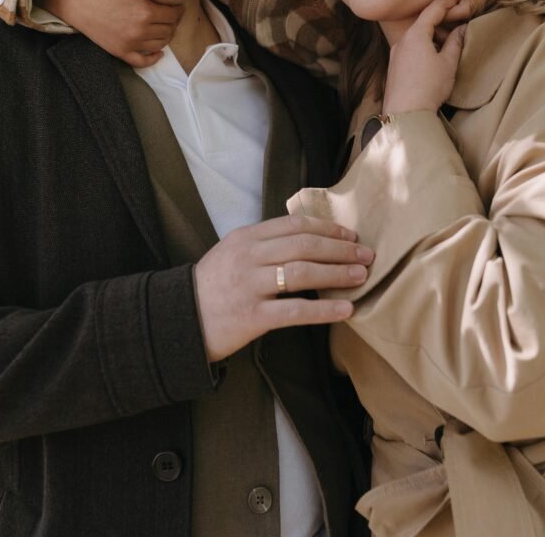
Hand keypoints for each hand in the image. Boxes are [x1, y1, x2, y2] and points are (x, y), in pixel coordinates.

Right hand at [34, 0, 182, 65]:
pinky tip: (158, 52)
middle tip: (172, 16)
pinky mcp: (119, 51)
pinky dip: (153, 59)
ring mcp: (129, 44)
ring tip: (166, 27)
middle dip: (174, 22)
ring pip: (159, 45)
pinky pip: (141, 62)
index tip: (178, 6)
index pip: (173, 16)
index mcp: (145, 12)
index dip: (179, 10)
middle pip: (168, 30)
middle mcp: (140, 31)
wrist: (78, 2)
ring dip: (167, 37)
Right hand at [194, 215, 373, 361]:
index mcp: (247, 237)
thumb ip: (265, 243)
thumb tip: (309, 238)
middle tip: (366, 254)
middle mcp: (249, 257)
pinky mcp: (252, 317)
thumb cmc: (213, 285)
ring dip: (337, 273)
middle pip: (304, 245)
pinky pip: (294, 311)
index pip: (295, 225)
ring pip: (302, 273)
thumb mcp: (233, 252)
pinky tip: (344, 310)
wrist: (178, 318)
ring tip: (361, 276)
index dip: (327, 228)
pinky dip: (323, 310)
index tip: (351, 234)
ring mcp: (250, 286)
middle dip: (340, 248)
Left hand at [382, 0, 465, 115]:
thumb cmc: (429, 87)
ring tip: (449, 43)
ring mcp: (395, 53)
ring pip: (416, 36)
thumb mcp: (448, 63)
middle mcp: (402, 40)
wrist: (405, 113)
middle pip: (423, 22)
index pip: (432, 10)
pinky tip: (434, 57)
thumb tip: (462, 29)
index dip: (447, 1)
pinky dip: (423, 45)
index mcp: (415, 35)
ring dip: (432, 35)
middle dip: (441, 20)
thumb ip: (455, 42)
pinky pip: (410, 48)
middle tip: (458, 22)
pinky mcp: (394, 66)